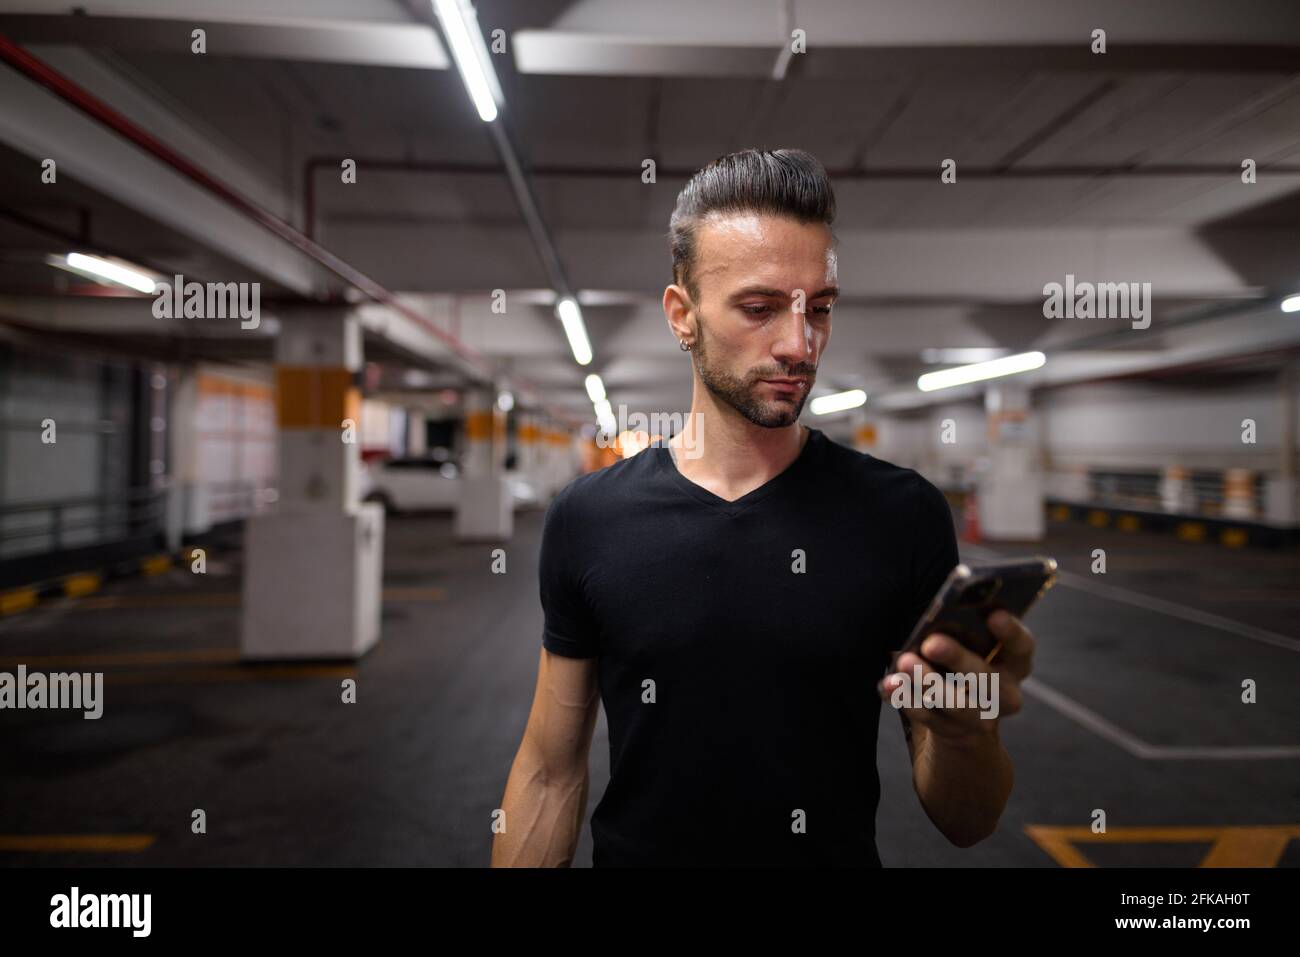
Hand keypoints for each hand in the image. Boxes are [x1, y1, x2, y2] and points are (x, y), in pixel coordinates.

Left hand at [877, 610, 1034, 743]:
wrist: (963, 716)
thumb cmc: (963, 659)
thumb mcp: (970, 644)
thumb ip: (961, 629)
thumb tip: (934, 619)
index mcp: (1015, 662)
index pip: (1022, 646)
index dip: (1011, 632)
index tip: (993, 614)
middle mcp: (1005, 693)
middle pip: (987, 678)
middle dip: (958, 659)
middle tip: (931, 643)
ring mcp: (981, 718)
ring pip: (958, 705)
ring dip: (928, 683)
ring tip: (905, 662)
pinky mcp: (953, 732)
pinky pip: (929, 717)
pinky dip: (906, 699)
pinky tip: (889, 684)